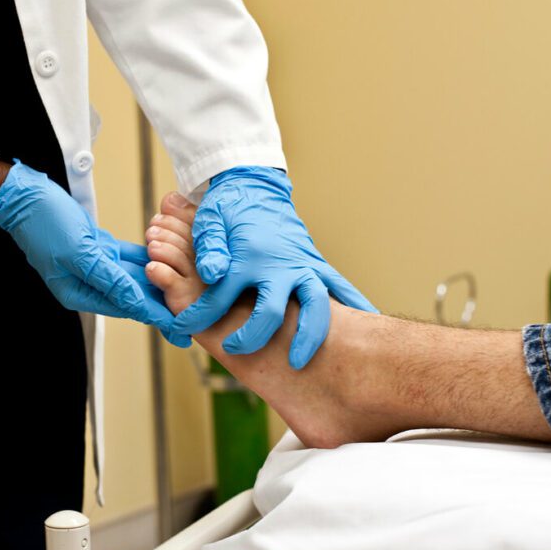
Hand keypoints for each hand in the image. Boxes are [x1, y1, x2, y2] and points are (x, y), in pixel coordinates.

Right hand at [0, 158, 179, 338]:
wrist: (25, 195)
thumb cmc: (44, 222)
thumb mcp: (77, 252)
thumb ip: (108, 277)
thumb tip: (136, 300)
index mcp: (80, 293)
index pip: (126, 308)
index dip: (157, 317)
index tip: (182, 330)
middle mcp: (89, 283)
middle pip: (134, 297)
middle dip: (164, 306)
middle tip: (194, 318)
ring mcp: (95, 265)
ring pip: (135, 278)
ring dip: (161, 283)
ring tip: (189, 294)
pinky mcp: (98, 247)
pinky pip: (130, 257)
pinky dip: (149, 259)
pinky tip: (170, 262)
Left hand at [170, 166, 376, 368]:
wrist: (255, 187)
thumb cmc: (228, 208)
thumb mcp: (210, 221)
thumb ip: (210, 247)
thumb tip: (212, 273)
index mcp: (248, 256)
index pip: (220, 297)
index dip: (198, 317)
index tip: (182, 329)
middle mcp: (278, 264)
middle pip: (271, 310)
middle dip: (253, 336)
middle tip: (235, 352)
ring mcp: (301, 265)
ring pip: (314, 305)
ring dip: (309, 335)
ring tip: (300, 362)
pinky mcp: (316, 265)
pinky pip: (340, 290)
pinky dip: (355, 307)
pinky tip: (368, 326)